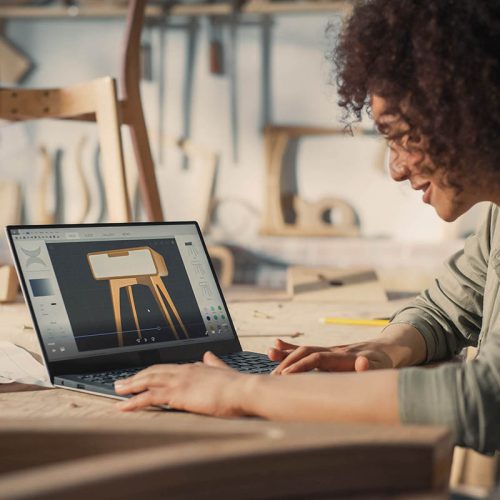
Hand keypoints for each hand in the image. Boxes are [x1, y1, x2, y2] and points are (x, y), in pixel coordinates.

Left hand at [114, 352, 246, 415]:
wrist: (242, 390)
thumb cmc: (236, 385)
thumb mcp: (223, 370)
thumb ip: (214, 363)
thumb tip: (208, 355)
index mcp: (193, 367)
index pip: (166, 368)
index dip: (152, 372)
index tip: (141, 376)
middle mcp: (183, 371)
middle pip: (153, 372)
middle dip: (136, 377)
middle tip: (121, 383)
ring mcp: (179, 381)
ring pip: (148, 381)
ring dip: (130, 386)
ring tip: (117, 391)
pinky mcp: (177, 394)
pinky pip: (150, 397)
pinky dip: (134, 401)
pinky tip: (124, 406)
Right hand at [268, 339, 393, 373]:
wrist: (386, 350)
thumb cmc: (384, 364)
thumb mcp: (383, 369)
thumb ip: (371, 368)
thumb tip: (363, 362)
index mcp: (343, 356)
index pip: (317, 358)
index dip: (301, 366)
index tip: (285, 375)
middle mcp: (333, 350)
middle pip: (306, 352)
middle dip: (288, 362)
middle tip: (273, 377)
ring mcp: (328, 350)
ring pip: (304, 349)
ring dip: (286, 354)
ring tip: (269, 354)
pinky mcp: (326, 353)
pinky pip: (306, 350)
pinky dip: (290, 348)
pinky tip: (276, 347)